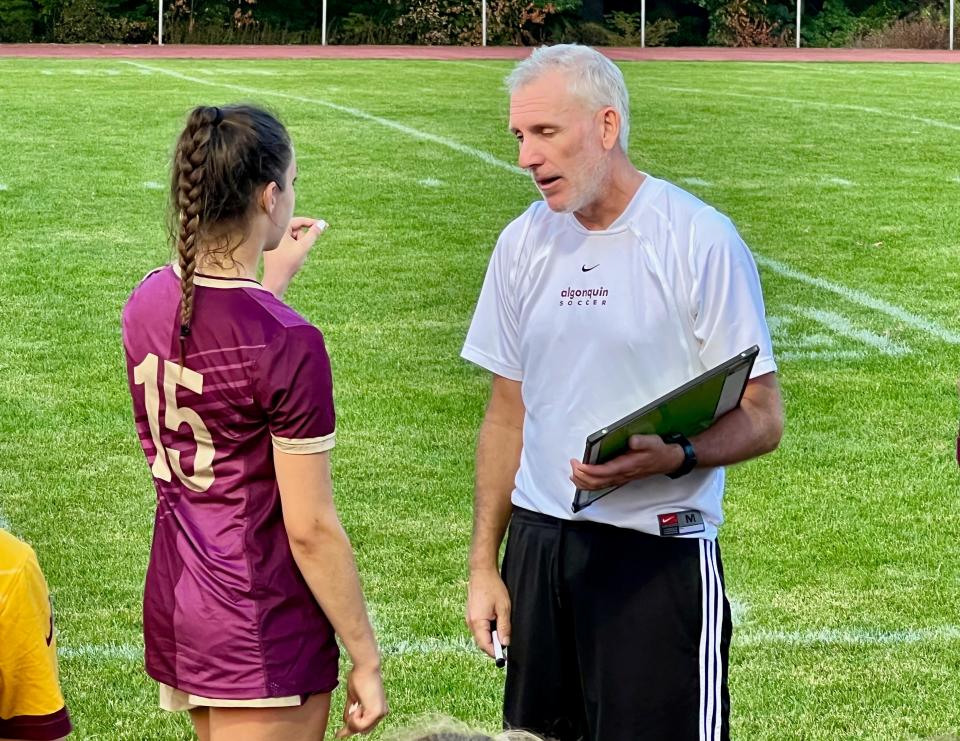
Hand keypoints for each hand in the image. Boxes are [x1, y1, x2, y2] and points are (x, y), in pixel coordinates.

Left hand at [262, 216, 327, 297]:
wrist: (275, 280)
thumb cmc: (288, 263)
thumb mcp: (304, 247)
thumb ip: (314, 234)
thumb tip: (322, 223)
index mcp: (280, 229)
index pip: (300, 221)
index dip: (313, 223)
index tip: (325, 225)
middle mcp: (275, 233)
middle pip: (297, 231)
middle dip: (303, 240)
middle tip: (301, 251)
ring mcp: (274, 241)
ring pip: (295, 239)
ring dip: (300, 246)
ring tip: (296, 257)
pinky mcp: (274, 248)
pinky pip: (290, 245)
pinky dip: (294, 250)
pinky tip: (291, 260)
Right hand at [334, 664, 386, 738]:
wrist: (365, 666)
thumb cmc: (359, 678)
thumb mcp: (353, 699)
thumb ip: (350, 714)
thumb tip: (342, 730)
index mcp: (378, 709)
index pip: (364, 726)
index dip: (351, 729)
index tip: (339, 734)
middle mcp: (382, 713)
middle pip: (362, 730)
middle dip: (351, 725)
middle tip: (345, 718)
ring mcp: (380, 714)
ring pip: (360, 729)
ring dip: (352, 718)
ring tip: (355, 704)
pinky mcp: (376, 713)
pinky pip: (360, 725)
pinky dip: (354, 717)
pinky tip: (358, 705)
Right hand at [466, 567, 510, 657]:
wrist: (481, 572)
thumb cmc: (493, 587)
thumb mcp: (504, 608)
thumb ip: (504, 627)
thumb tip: (505, 643)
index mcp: (478, 623)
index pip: (485, 646)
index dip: (495, 653)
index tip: (506, 657)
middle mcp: (470, 623)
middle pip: (482, 642)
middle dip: (494, 646)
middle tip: (506, 643)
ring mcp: (469, 618)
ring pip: (480, 635)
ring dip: (491, 637)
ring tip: (502, 629)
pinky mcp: (471, 614)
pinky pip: (479, 628)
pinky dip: (487, 630)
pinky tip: (496, 622)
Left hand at [569, 434, 684, 490]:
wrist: (668, 460)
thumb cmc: (658, 451)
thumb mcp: (652, 442)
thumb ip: (642, 441)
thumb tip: (632, 441)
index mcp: (627, 466)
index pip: (604, 472)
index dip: (589, 470)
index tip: (579, 464)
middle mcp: (622, 475)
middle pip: (597, 481)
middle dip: (582, 476)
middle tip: (572, 465)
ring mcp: (620, 478)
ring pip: (598, 485)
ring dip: (583, 482)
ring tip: (572, 473)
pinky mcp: (620, 478)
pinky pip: (601, 485)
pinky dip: (589, 483)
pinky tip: (583, 479)